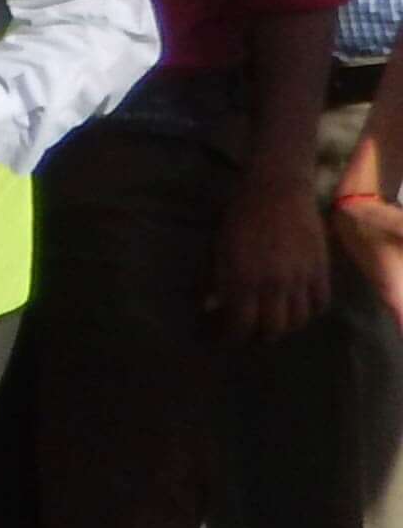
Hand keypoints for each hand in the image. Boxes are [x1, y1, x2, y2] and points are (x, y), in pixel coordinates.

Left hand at [216, 160, 334, 340]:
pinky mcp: (321, 269)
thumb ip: (211, 280)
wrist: (276, 189)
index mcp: (241, 280)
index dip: (226, 338)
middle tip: (244, 334)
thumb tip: (206, 307)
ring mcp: (300, 278)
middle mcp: (273, 285)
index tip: (216, 338)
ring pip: (297, 321)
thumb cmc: (238, 216)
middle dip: (254, 338)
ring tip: (270, 324)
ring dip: (282, 328)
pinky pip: (320, 303)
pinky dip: (308, 312)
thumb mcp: (216, 249)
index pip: (237, 327)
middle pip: (270, 330)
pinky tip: (297, 309)